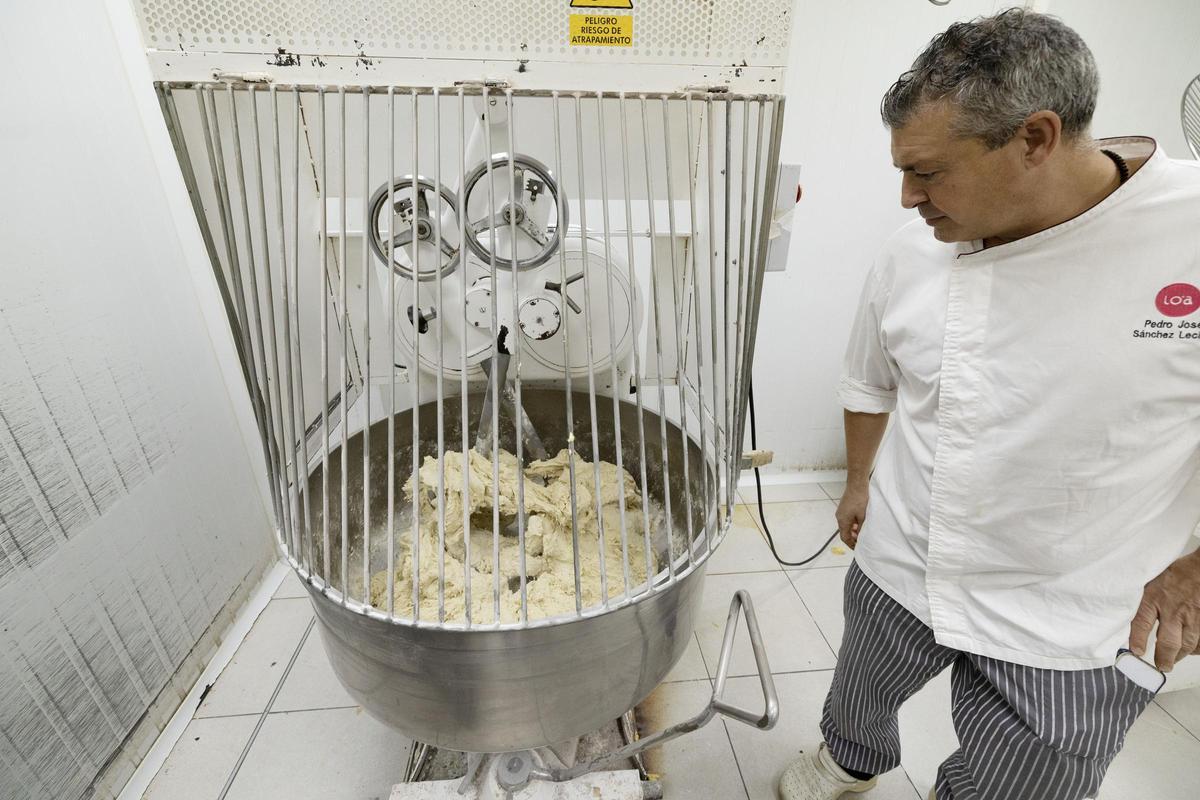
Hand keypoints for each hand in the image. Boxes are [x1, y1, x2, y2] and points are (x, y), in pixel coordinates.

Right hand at [836, 482, 868, 549]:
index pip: (844, 537)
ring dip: (853, 529)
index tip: (857, 548)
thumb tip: (861, 536)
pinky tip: (861, 521)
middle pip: (845, 531)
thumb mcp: (863, 517)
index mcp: (842, 521)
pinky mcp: (844, 507)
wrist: (857, 485)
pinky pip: (847, 519)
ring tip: (863, 530)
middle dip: (853, 537)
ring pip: (846, 525)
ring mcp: (841, 512)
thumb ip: (861, 528)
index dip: (850, 544)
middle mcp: (839, 517)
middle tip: (862, 540)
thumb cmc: (860, 499)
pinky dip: (853, 523)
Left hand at [1128, 552, 1199, 671]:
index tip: (1137, 652)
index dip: (1138, 640)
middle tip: (1161, 666)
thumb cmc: (1176, 573)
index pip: (1142, 622)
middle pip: (1168, 642)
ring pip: (1187, 644)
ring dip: (1179, 655)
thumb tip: (1121, 610)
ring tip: (1173, 659)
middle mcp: (1173, 609)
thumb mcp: (1151, 580)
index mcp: (1154, 597)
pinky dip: (1196, 648)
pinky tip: (1191, 649)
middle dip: (1164, 658)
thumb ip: (1141, 597)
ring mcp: (1193, 616)